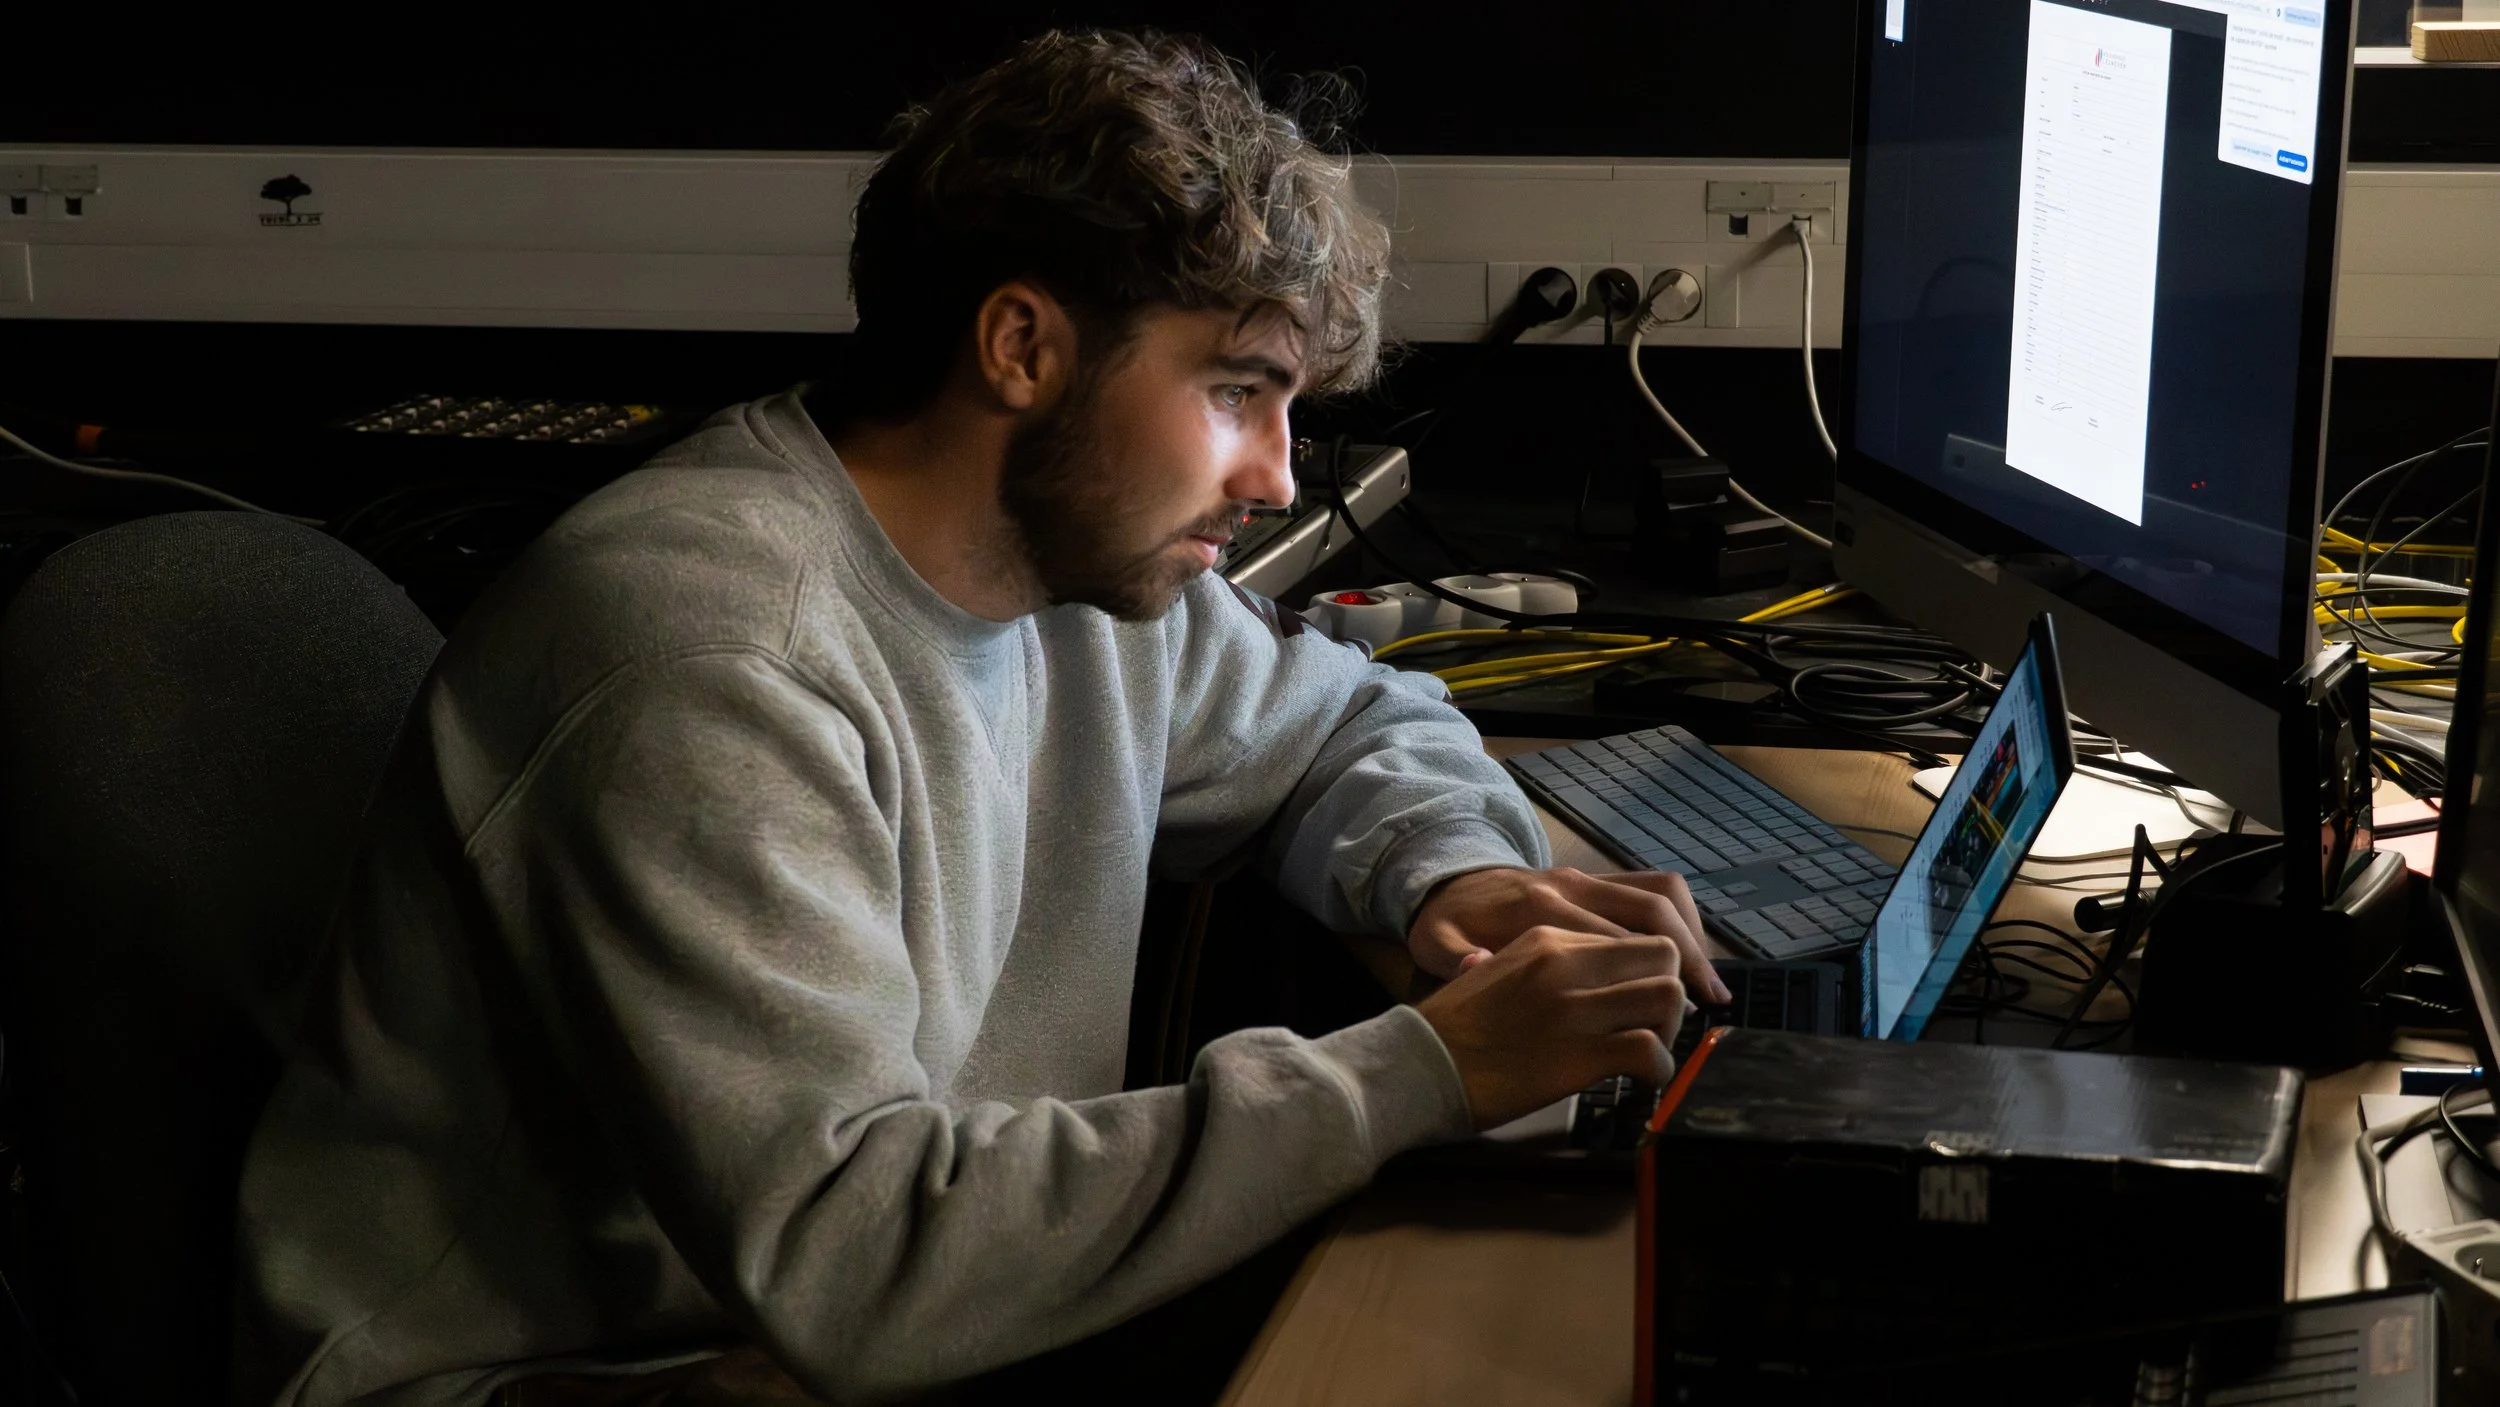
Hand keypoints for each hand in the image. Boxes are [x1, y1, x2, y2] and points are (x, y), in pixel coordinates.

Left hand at [1407, 866, 1727, 1004]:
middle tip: (1707, 1006)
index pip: (1611, 942)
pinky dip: (1683, 918)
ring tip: (1711, 986)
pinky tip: (1693, 956)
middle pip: (1648, 915)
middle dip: (1686, 960)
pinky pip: (1653, 885)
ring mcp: (1585, 877)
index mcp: (1536, 908)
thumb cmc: (1448, 925)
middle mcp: (1569, 885)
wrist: (1445, 880)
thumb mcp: (1438, 946)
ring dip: (1695, 937)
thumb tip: (1476, 967)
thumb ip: (1457, 959)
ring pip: (1661, 895)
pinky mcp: (1593, 876)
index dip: (1644, 981)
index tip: (1665, 1022)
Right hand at [1414, 925, 1688, 1129]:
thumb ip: (1540, 966)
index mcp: (1546, 936)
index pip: (1631, 931)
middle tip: (1654, 1025)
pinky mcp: (1576, 1055)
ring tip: (1648, 1052)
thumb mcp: (1495, 969)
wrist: (1414, 1064)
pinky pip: (1649, 1051)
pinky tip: (1640, 1081)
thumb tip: (1573, 982)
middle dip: (1671, 991)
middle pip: (1663, 954)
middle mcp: (1565, 961)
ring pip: (1667, 996)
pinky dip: (1657, 1070)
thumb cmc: (1451, 1027)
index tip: (1644, 1000)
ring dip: (1668, 1029)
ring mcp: (1572, 1006)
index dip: (1650, 969)